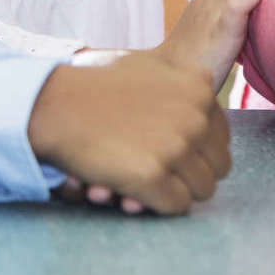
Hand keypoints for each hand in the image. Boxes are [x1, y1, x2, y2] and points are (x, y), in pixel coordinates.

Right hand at [27, 50, 231, 215]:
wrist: (52, 106)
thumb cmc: (94, 87)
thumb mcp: (150, 68)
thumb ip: (183, 87)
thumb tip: (204, 109)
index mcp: (200, 86)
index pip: (222, 138)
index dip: (199, 153)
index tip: (173, 157)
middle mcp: (197, 114)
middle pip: (218, 167)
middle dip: (191, 175)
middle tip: (160, 176)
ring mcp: (177, 145)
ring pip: (202, 190)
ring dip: (174, 192)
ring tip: (143, 183)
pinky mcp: (153, 174)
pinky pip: (178, 206)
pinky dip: (158, 206)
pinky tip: (134, 194)